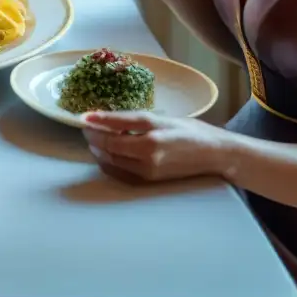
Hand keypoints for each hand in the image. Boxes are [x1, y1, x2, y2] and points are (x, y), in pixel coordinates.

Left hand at [82, 111, 228, 182]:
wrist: (214, 155)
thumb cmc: (190, 131)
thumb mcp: (161, 118)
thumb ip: (133, 120)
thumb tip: (106, 118)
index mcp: (152, 136)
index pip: (115, 128)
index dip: (97, 122)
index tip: (83, 116)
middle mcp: (148, 155)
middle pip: (109, 146)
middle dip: (93, 135)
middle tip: (87, 126)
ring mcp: (147, 171)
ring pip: (111, 160)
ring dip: (98, 148)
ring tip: (93, 137)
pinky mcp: (149, 181)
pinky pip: (119, 172)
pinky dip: (107, 162)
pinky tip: (104, 153)